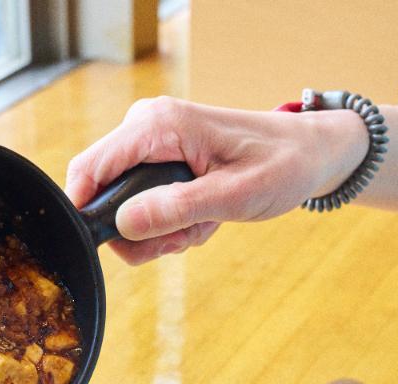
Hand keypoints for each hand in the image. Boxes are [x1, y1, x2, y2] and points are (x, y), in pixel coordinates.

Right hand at [65, 96, 367, 263]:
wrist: (308, 153)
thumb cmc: (281, 165)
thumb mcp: (235, 196)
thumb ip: (176, 209)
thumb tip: (122, 224)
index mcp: (159, 125)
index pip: (89, 169)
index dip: (90, 215)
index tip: (128, 245)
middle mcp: (144, 127)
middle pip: (103, 196)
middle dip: (143, 231)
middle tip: (189, 235)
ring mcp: (148, 144)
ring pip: (124, 210)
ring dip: (162, 231)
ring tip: (203, 224)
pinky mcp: (155, 160)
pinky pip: (141, 206)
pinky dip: (171, 224)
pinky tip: (203, 218)